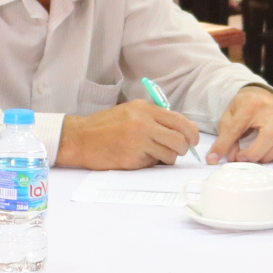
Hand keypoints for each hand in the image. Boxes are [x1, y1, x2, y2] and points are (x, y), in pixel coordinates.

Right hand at [56, 99, 198, 168]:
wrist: (80, 138)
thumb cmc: (105, 126)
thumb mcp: (129, 112)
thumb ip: (154, 118)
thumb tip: (184, 130)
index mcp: (143, 109)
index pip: (180, 121)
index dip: (192, 133)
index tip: (193, 140)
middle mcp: (143, 122)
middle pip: (180, 140)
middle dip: (182, 149)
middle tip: (175, 151)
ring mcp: (138, 141)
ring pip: (171, 154)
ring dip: (167, 158)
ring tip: (154, 155)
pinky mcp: (132, 158)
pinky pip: (155, 164)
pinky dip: (152, 163)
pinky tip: (139, 158)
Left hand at [208, 86, 272, 163]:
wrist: (261, 96)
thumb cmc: (243, 108)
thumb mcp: (229, 118)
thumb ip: (225, 138)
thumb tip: (219, 159)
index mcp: (249, 106)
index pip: (236, 128)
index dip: (227, 144)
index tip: (221, 158)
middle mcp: (271, 113)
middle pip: (269, 137)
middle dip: (254, 153)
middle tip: (242, 158)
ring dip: (267, 156)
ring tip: (254, 157)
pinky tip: (270, 156)